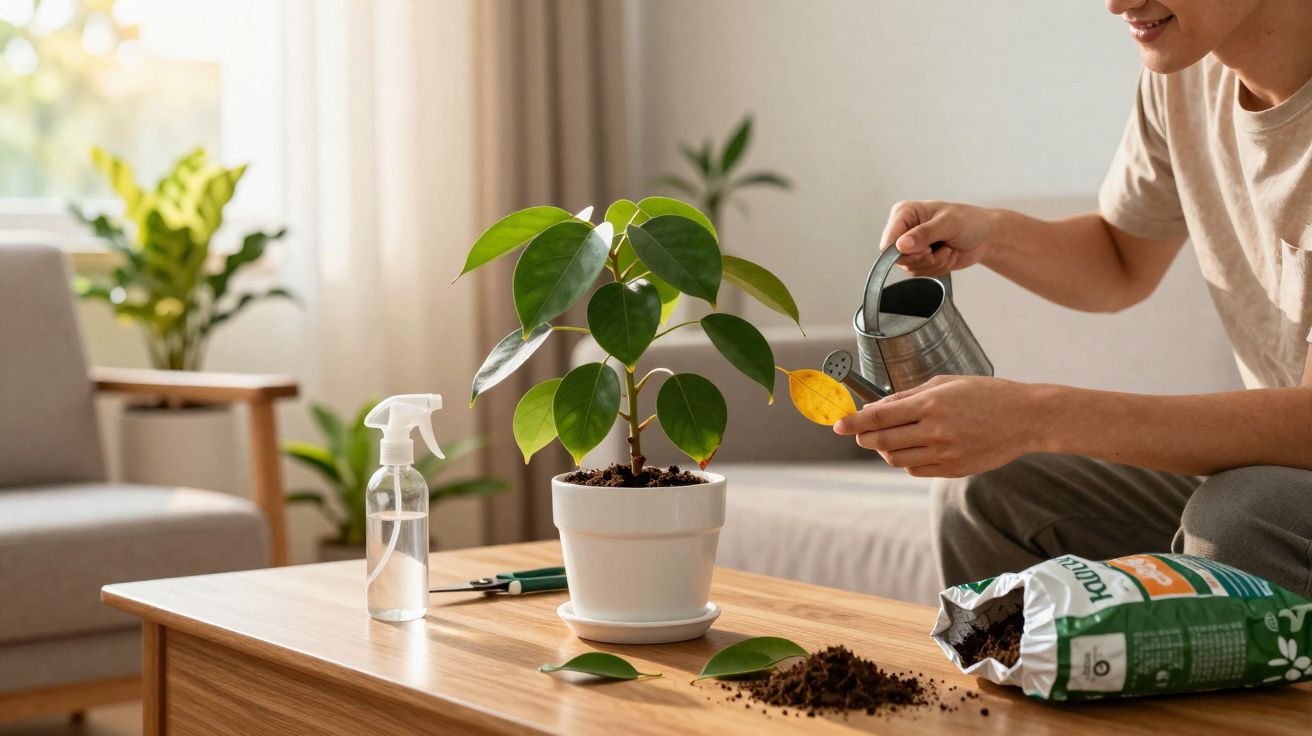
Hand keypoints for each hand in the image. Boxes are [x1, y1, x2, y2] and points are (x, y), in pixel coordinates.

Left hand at [832, 375, 1045, 477]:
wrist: (1026, 419)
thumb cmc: (985, 394)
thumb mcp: (945, 383)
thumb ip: (908, 395)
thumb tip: (876, 407)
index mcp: (931, 404)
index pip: (879, 417)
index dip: (853, 422)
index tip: (837, 426)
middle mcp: (936, 430)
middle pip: (881, 441)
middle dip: (863, 437)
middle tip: (857, 432)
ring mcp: (945, 453)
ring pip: (895, 458)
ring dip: (884, 449)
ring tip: (890, 437)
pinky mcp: (954, 469)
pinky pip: (915, 469)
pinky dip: (905, 460)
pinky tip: (913, 447)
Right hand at [879, 201, 1001, 276]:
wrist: (986, 236)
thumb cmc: (970, 222)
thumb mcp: (948, 224)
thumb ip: (923, 234)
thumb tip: (900, 245)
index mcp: (904, 214)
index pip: (889, 240)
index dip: (903, 251)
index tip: (925, 249)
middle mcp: (904, 230)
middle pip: (898, 258)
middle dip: (924, 258)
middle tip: (941, 247)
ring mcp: (912, 247)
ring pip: (911, 268)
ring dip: (934, 263)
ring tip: (947, 249)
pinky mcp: (920, 260)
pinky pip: (921, 274)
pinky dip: (938, 269)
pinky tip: (947, 255)